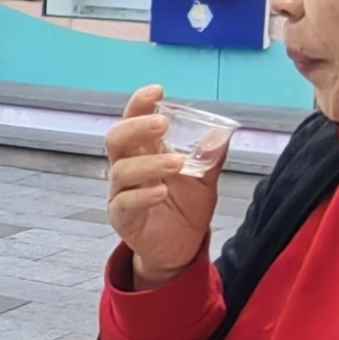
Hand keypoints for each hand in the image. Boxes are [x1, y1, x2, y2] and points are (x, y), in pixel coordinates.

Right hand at [104, 85, 229, 288]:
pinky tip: (161, 192)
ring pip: (122, 171)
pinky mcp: (123, 218)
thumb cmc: (186, 209)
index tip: (157, 91)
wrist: (182, 248)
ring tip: (177, 163)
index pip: (133, 120)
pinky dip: (143, 195)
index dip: (139, 104)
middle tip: (161, 124)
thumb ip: (210, 157)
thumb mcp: (204, 180)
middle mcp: (128, 168)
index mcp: (145, 152)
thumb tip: (221, 133)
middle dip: (136, 127)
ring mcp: (122, 193)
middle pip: (117, 139)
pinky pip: (125, 203)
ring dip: (150, 164)